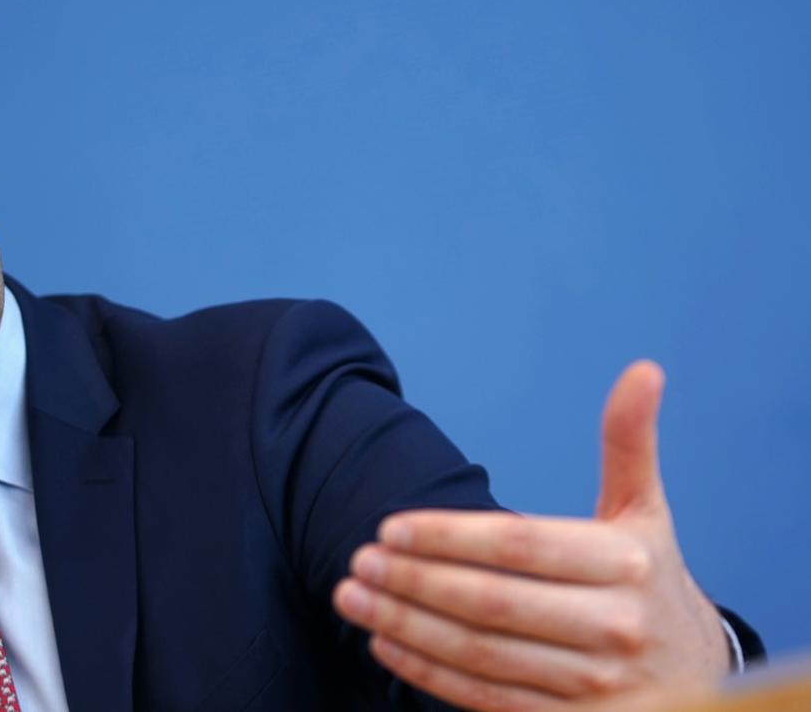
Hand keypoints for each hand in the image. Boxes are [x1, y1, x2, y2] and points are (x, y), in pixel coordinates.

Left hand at [332, 360, 730, 711]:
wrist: (697, 676)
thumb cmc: (649, 581)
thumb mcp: (645, 512)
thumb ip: (630, 443)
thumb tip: (641, 370)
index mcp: (627, 564)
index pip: (519, 546)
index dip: (448, 537)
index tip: (388, 527)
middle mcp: (615, 628)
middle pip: (491, 603)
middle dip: (413, 582)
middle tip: (357, 561)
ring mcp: (595, 687)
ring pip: (480, 654)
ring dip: (406, 626)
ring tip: (351, 598)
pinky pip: (486, 698)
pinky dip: (429, 673)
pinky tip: (384, 644)